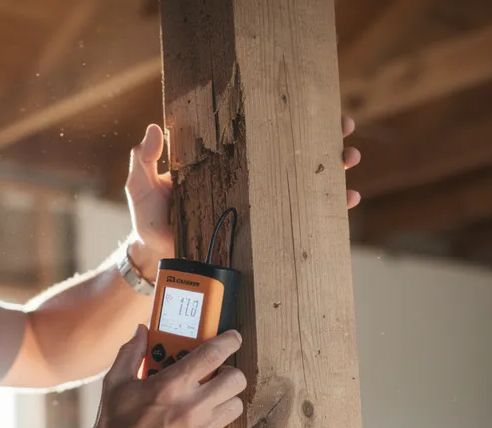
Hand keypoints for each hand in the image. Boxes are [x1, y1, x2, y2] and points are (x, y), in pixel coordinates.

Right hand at [84, 326, 246, 427]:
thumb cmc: (114, 423)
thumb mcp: (116, 382)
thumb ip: (131, 352)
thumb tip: (142, 330)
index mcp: (171, 385)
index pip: (214, 354)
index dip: (230, 341)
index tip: (233, 338)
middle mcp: (191, 407)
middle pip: (236, 379)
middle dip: (230, 372)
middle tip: (218, 374)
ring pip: (235, 406)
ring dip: (224, 399)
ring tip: (207, 400)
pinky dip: (210, 424)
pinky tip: (191, 426)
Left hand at [124, 116, 363, 270]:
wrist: (157, 260)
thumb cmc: (149, 219)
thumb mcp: (141, 185)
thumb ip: (145, 159)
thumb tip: (157, 127)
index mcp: (224, 163)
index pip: (259, 134)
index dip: (285, 118)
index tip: (310, 103)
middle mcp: (246, 181)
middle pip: (291, 154)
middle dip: (323, 139)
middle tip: (344, 127)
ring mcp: (256, 207)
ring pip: (302, 184)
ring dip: (332, 169)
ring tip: (350, 158)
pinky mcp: (261, 234)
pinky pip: (299, 221)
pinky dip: (328, 211)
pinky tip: (347, 202)